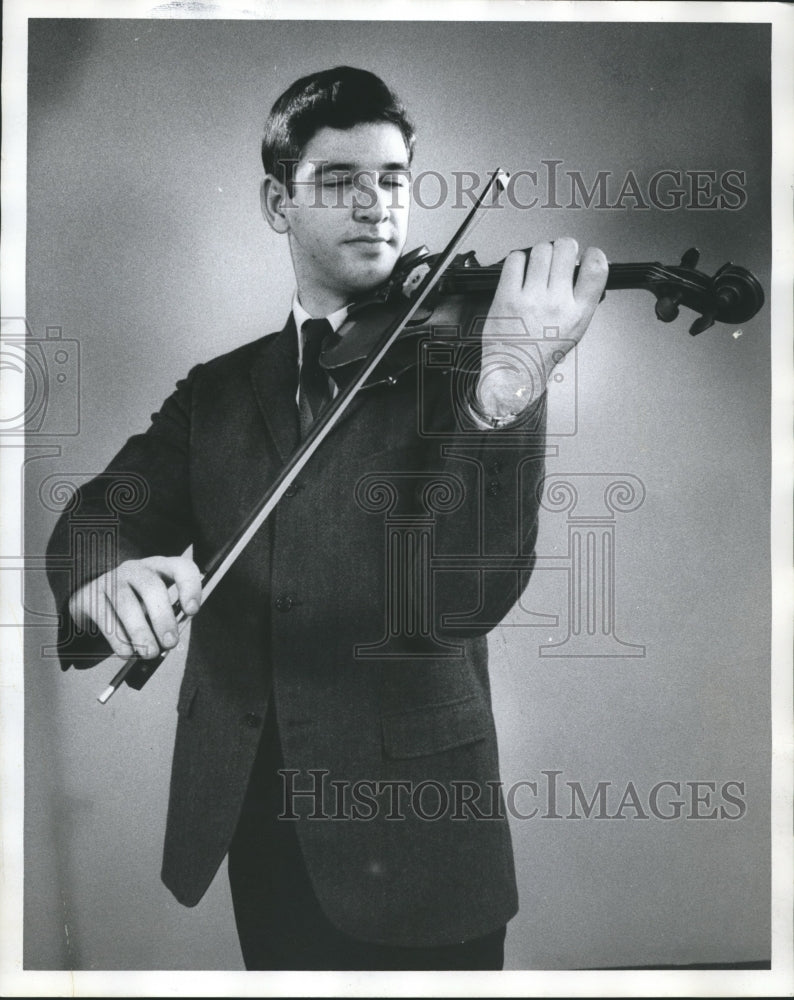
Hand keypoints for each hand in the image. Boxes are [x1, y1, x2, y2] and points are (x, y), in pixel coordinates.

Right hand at [68, 555, 201, 659]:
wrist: (93, 603)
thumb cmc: (134, 608)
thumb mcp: (153, 608)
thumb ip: (165, 619)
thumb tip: (169, 642)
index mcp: (160, 569)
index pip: (180, 568)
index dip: (189, 587)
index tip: (192, 611)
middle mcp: (136, 569)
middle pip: (152, 586)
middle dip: (163, 617)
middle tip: (169, 642)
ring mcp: (111, 580)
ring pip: (126, 603)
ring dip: (140, 631)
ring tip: (149, 653)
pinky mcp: (90, 595)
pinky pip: (105, 617)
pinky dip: (118, 639)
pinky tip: (127, 653)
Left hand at [475, 238, 607, 417]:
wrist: (514, 372)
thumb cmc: (542, 353)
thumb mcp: (575, 330)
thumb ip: (582, 300)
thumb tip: (583, 270)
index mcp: (578, 312)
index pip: (596, 268)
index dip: (593, 254)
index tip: (587, 254)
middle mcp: (556, 304)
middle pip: (565, 249)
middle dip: (563, 248)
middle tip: (558, 258)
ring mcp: (530, 299)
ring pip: (541, 250)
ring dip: (540, 253)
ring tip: (538, 267)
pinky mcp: (507, 297)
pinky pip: (516, 260)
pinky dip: (518, 260)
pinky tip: (520, 272)